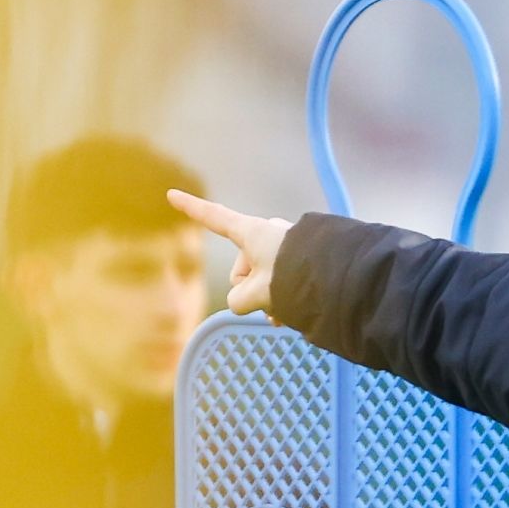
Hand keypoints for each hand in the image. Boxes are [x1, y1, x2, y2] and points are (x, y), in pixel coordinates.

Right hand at [168, 190, 292, 314]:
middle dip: (252, 290)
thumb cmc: (291, 277)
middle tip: (269, 306)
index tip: (171, 194)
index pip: (214, 218)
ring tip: (286, 313)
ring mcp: (285, 245)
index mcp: (250, 233)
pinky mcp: (303, 257)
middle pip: (243, 267)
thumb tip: (245, 301)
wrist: (336, 277)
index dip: (192, 209)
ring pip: (264, 279)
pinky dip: (285, 296)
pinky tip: (295, 312)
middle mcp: (266, 234)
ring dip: (270, 298)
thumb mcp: (256, 293)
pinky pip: (283, 279)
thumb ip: (239, 299)